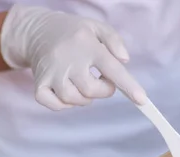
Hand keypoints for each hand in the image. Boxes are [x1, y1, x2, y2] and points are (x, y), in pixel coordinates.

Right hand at [0, 4, 146, 110]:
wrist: (38, 31)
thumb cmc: (74, 33)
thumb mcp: (97, 28)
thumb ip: (115, 42)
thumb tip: (125, 61)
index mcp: (86, 45)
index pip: (111, 67)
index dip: (127, 85)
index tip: (141, 99)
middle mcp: (68, 59)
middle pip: (91, 90)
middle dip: (102, 91)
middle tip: (101, 80)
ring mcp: (51, 73)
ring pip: (73, 100)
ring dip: (84, 98)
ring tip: (83, 83)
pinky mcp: (40, 84)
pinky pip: (55, 105)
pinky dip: (64, 105)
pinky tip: (67, 92)